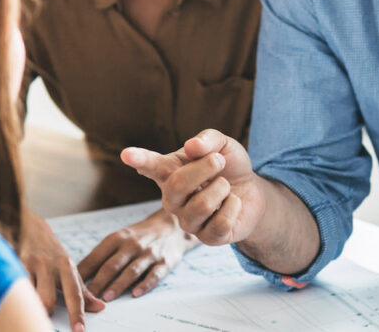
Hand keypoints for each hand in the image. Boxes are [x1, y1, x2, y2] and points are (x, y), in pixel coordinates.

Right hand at [18, 211, 104, 331]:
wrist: (29, 226)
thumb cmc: (51, 253)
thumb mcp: (69, 268)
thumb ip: (82, 290)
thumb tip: (99, 308)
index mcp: (67, 267)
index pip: (75, 295)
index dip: (77, 315)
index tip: (79, 331)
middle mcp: (50, 265)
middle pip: (48, 300)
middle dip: (47, 313)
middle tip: (47, 318)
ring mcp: (31, 264)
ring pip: (30, 295)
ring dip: (31, 306)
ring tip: (31, 306)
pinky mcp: (14, 262)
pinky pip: (15, 285)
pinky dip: (17, 294)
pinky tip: (17, 295)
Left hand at [77, 209, 200, 300]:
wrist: (171, 227)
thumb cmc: (138, 237)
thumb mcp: (119, 239)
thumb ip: (101, 256)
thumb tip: (77, 275)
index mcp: (116, 238)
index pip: (97, 256)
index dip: (84, 271)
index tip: (72, 283)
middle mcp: (132, 245)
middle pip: (112, 264)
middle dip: (99, 281)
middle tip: (87, 295)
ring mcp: (149, 254)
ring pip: (131, 271)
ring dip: (119, 284)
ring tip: (107, 297)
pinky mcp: (164, 262)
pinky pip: (154, 275)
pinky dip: (145, 284)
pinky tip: (136, 293)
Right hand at [121, 129, 265, 245]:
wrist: (252, 191)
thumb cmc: (229, 167)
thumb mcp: (223, 145)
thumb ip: (208, 140)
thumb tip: (191, 146)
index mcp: (170, 172)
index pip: (150, 166)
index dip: (139, 159)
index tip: (126, 154)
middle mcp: (173, 199)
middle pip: (177, 184)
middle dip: (204, 168)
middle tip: (219, 160)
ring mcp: (188, 221)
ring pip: (202, 205)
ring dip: (222, 189)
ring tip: (225, 186)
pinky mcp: (207, 238)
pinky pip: (221, 222)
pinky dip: (234, 206)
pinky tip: (232, 204)